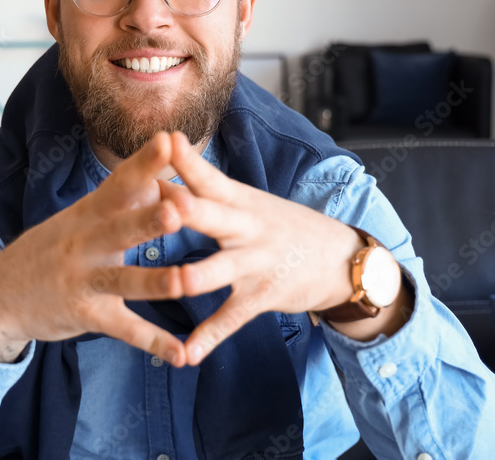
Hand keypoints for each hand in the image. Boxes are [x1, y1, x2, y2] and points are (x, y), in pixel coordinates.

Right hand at [0, 133, 188, 365]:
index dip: (144, 162)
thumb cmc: (51, 249)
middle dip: (149, 218)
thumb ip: (119, 201)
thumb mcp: (79, 219)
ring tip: (186, 282)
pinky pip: (123, 328)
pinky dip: (152, 342)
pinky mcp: (85, 314)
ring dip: (156, 281)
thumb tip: (159, 176)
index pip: (119, 182)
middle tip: (178, 208)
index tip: (170, 140)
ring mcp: (84, 280)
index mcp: (89, 213)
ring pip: (124, 279)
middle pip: (121, 228)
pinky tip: (180, 354)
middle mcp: (86, 242)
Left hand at [160, 131, 365, 365]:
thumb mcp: (250, 203)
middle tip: (165, 201)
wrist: (340, 258)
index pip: (211, 177)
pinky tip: (187, 354)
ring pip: (222, 269)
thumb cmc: (280, 226)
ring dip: (198, 276)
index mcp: (240, 201)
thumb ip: (207, 193)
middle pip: (213, 216)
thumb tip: (154, 175)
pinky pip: (232, 318)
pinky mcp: (262, 296)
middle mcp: (247, 228)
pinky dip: (209, 337)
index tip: (166, 139)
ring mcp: (256, 263)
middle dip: (188, 210)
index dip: (189, 160)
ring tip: (176, 284)